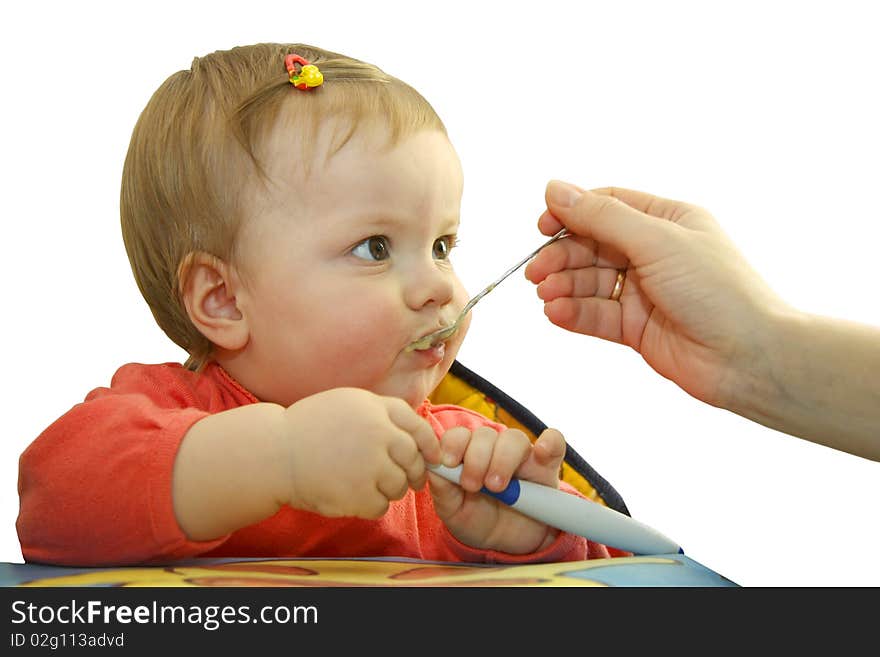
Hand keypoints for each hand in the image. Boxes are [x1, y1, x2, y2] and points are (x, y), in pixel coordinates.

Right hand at [281, 388, 440, 517]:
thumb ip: (381, 413)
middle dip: (415, 473)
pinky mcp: (359, 494)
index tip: (433, 457)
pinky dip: (371, 506)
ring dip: (390, 490)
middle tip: (410, 481)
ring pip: (399, 485)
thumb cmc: (309, 428)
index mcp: (375, 408)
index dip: (430, 445)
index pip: (418, 427)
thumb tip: (417, 435)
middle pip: (414, 459)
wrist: (274, 453)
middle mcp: (378, 433)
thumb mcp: (347, 404)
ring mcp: (370, 464)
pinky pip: (381, 506)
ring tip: (367, 485)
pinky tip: (353, 497)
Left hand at [428, 426, 566, 553]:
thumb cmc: (476, 520)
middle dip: (476, 458)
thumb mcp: (453, 510)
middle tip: (474, 486)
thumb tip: (434, 467)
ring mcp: (522, 455)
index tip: (450, 464)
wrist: (506, 544)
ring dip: (502, 459)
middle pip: (485, 435)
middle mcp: (494, 449)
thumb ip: (443, 489)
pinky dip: (549, 441)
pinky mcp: (547, 465)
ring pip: (514, 438)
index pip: (459, 435)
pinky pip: (554, 442)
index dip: (453, 444)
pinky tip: (541, 451)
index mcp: (467, 454)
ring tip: (497, 487)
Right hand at [525, 181, 785, 407]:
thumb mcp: (656, 241)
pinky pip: (596, 315)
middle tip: (537, 272)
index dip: (571, 214)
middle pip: (591, 246)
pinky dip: (573, 313)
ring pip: (589, 282)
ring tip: (547, 296)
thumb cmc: (720, 292)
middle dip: (561, 257)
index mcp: (667, 221)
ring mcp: (644, 291)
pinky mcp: (636, 327)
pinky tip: (557, 313)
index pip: (606, 206)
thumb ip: (601, 217)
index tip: (543, 227)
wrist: (749, 358)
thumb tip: (556, 189)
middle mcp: (654, 253)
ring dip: (563, 287)